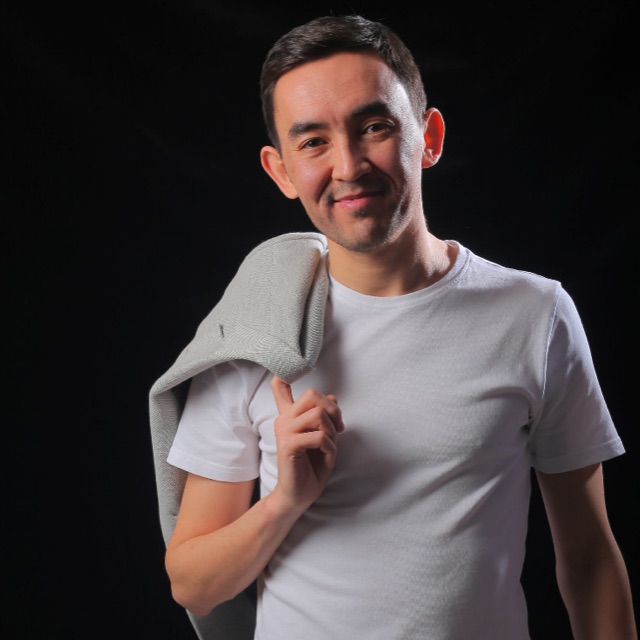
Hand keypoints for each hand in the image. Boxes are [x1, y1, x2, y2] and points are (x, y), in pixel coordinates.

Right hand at [269, 376, 344, 515]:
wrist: (299, 495)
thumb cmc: (312, 467)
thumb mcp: (323, 438)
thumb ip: (324, 418)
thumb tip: (332, 397)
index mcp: (291, 416)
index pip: (279, 387)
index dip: (284, 376)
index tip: (285, 375)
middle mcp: (284, 420)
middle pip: (312, 395)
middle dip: (333, 411)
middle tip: (337, 430)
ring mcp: (284, 432)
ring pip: (318, 414)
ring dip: (332, 433)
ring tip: (330, 447)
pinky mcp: (288, 446)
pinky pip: (319, 436)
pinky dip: (330, 448)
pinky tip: (327, 458)